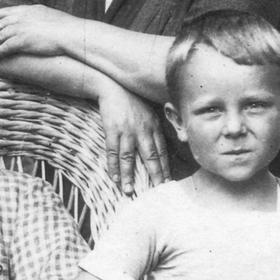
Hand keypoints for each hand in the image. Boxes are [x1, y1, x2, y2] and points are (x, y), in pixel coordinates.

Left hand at [0, 5, 67, 60]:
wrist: (68, 33)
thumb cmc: (63, 25)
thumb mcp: (47, 13)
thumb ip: (36, 14)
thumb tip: (35, 16)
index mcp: (27, 10)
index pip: (7, 11)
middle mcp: (21, 18)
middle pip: (0, 23)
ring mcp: (20, 29)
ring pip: (0, 35)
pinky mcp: (21, 41)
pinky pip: (6, 47)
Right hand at [95, 81, 169, 195]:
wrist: (113, 87)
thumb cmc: (132, 102)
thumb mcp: (150, 114)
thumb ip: (155, 130)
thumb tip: (162, 147)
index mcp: (154, 127)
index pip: (162, 152)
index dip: (165, 168)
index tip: (167, 183)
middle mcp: (142, 130)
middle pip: (150, 157)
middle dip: (154, 176)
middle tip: (157, 192)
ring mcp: (126, 131)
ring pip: (129, 158)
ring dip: (129, 176)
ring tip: (129, 191)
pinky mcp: (112, 130)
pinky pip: (112, 152)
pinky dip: (112, 166)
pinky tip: (113, 178)